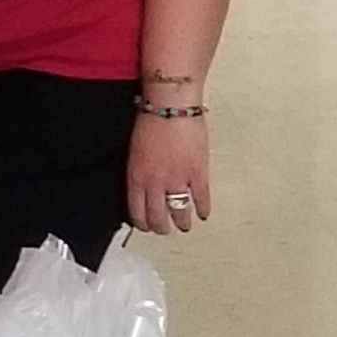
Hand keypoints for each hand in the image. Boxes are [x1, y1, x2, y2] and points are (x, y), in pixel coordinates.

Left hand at [127, 111, 211, 236]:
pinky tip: (203, 213)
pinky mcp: (197, 173)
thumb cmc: (150, 121)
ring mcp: (177, 180)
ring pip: (179, 212)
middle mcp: (155, 183)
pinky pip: (200, 199)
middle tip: (164, 229)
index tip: (145, 226)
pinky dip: (203, 209)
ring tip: (184, 225)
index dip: (141, 223)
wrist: (170, 107)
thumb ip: (138, 171)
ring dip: (182, 222)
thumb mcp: (134, 151)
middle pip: (157, 217)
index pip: (136, 211)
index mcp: (136, 177)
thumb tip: (143, 183)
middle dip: (161, 227)